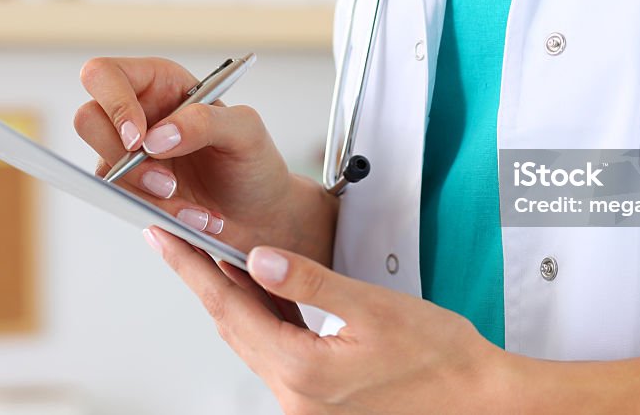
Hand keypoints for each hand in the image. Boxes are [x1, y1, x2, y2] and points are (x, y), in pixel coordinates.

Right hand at [74, 57, 336, 263]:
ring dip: (148, 196)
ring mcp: (128, 155)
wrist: (261, 215)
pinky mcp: (130, 190)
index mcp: (160, 84)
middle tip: (167, 183)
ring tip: (195, 209)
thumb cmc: (254, 162)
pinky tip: (194, 219)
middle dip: (125, 159)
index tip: (139, 139)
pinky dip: (158, 214)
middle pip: (88, 120)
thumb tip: (154, 137)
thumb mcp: (246, 131)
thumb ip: (205, 121)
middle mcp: (138, 114)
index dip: (113, 103)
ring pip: (104, 170)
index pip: (105, 75)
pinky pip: (122, 202)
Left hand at [143, 227, 510, 414]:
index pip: (229, 308)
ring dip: (232, 299)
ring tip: (212, 257)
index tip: (163, 239)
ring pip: (252, 340)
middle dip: (203, 280)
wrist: (476, 398)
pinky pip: (276, 352)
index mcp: (303, 372)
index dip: (191, 269)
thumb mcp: (373, 306)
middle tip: (177, 240)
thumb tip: (258, 259)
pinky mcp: (319, 401)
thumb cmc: (439, 357)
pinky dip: (264, 319)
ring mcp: (306, 404)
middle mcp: (295, 397)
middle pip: (233, 327)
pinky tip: (263, 294)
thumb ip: (310, 282)